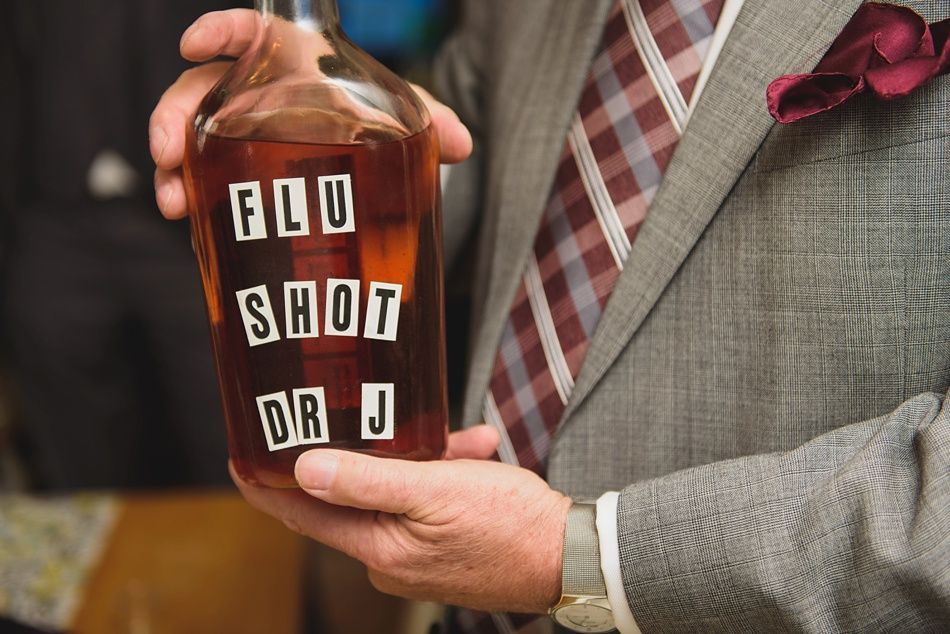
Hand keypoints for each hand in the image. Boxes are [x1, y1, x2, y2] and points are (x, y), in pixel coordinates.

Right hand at [149, 9, 472, 219]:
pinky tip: (188, 223)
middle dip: (173, 116)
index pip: (248, 34)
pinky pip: (204, 178)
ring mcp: (239, 135)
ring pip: (191, 139)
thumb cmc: (375, 119)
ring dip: (174, 168)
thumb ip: (427, 120)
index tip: (191, 43)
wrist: (367, 157)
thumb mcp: (400, 116)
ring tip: (174, 202)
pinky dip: (192, 197)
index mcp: (290, 62)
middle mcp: (254, 93)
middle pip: (199, 90)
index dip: (219, 31)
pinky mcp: (237, 173)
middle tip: (166, 152)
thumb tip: (461, 144)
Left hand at [232, 425, 571, 613]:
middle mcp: (390, 559)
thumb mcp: (435, 490)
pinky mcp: (442, 549)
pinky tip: (474, 451)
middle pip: (353, 497)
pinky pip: (425, 505)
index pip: (303, 515)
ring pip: (396, 494)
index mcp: (379, 548)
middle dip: (367, 453)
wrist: (571, 556)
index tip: (241, 456)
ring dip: (421, 460)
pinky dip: (443, 476)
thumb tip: (304, 470)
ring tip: (458, 439)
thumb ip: (367, 480)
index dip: (267, 485)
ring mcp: (417, 557)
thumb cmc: (510, 525)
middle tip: (367, 414)